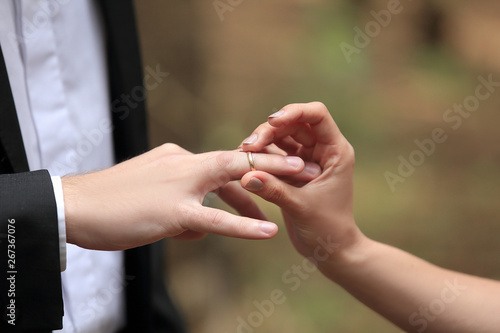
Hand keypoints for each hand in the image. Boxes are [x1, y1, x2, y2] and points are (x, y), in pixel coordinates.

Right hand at [62, 143, 318, 249]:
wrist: (74, 206)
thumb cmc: (110, 203)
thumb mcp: (152, 197)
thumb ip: (180, 205)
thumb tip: (197, 226)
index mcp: (177, 158)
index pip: (223, 160)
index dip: (253, 162)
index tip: (276, 167)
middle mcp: (182, 163)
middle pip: (236, 160)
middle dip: (272, 162)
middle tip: (302, 167)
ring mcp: (179, 185)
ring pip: (230, 181)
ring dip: (266, 186)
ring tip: (297, 189)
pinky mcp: (171, 211)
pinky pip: (214, 219)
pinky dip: (243, 225)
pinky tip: (267, 231)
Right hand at [240, 102, 363, 263]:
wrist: (330, 250)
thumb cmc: (327, 229)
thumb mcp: (301, 208)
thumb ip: (275, 190)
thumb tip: (246, 176)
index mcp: (335, 151)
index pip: (317, 115)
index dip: (294, 111)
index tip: (271, 122)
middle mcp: (321, 150)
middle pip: (293, 124)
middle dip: (269, 131)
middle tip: (247, 146)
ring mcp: (306, 159)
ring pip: (281, 138)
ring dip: (261, 142)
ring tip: (242, 153)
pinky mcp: (292, 171)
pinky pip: (274, 155)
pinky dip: (260, 157)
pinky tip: (244, 162)